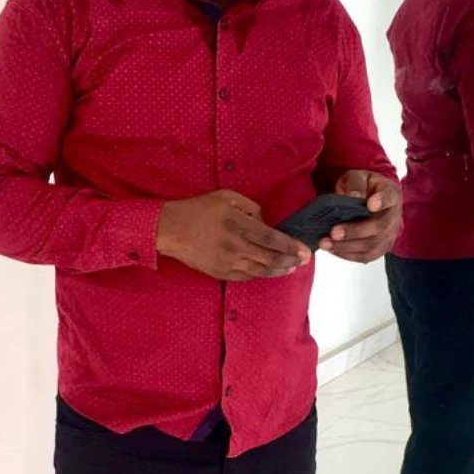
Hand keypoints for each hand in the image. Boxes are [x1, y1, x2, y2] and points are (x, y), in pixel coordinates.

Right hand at [157, 190, 310, 281]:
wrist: (170, 229)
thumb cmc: (199, 209)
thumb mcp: (226, 197)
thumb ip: (250, 207)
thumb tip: (265, 222)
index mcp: (237, 224)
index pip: (271, 238)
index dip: (289, 245)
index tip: (303, 249)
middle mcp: (234, 245)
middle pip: (269, 257)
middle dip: (290, 260)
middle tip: (304, 261)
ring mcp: (226, 261)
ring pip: (259, 270)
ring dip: (278, 270)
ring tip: (291, 268)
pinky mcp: (219, 272)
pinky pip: (245, 276)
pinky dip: (260, 275)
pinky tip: (269, 271)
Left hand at [320, 171, 401, 262]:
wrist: (371, 198)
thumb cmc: (364, 187)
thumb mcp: (357, 177)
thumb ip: (355, 184)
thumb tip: (353, 197)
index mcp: (391, 194)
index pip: (390, 197)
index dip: (382, 201)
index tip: (371, 204)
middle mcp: (394, 216)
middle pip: (379, 227)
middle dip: (354, 231)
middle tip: (333, 232)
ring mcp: (390, 234)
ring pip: (372, 246)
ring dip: (347, 247)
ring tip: (326, 243)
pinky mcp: (381, 248)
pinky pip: (366, 256)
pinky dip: (347, 254)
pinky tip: (332, 249)